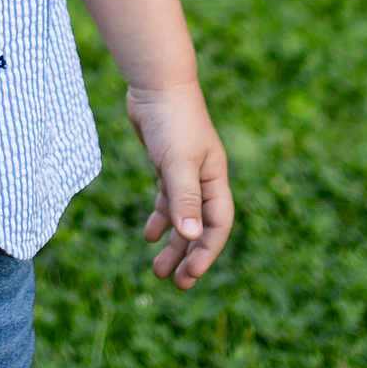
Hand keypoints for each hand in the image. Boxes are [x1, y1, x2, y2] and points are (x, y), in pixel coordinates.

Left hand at [125, 81, 233, 287]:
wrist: (155, 83)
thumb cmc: (171, 120)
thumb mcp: (177, 162)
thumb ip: (184, 199)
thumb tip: (192, 238)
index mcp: (214, 180)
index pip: (217, 226)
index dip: (206, 254)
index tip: (189, 277)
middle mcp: (204, 179)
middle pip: (201, 227)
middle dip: (189, 257)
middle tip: (175, 284)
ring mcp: (186, 172)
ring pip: (182, 217)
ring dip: (172, 244)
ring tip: (157, 270)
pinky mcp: (167, 164)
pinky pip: (167, 199)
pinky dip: (160, 218)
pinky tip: (149, 234)